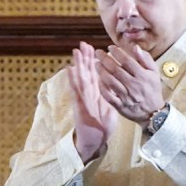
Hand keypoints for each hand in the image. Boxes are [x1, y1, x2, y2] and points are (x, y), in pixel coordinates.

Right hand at [67, 46, 110, 161]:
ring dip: (77, 65)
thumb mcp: (110, 109)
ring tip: (76, 52)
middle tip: (83, 44)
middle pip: (86, 73)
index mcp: (96, 94)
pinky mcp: (79, 106)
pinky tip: (70, 70)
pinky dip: (72, 80)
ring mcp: (82, 99)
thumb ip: (111, 96)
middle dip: (85, 58)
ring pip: (80, 78)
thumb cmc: (101, 127)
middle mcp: (87, 94)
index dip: (93, 61)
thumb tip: (115, 86)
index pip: (94, 74)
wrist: (95, 141)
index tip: (93, 48)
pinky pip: (76, 91)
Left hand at [95, 42, 168, 125]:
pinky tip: (98, 79)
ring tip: (96, 63)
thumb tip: (135, 47)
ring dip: (101, 71)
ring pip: (110, 81)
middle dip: (105, 59)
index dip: (117, 52)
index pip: (127, 61)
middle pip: (116, 70)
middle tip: (98, 52)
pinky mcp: (120, 106)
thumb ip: (145, 59)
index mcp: (142, 76)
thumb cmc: (152, 88)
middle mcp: (134, 85)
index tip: (110, 47)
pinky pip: (108, 96)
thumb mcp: (154, 72)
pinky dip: (102, 87)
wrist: (153, 112)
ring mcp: (126, 96)